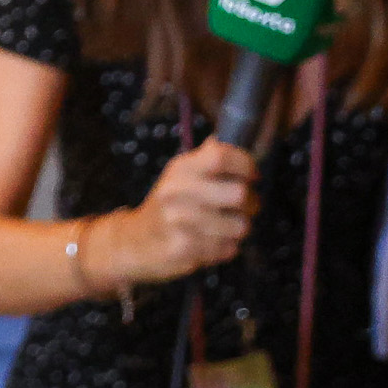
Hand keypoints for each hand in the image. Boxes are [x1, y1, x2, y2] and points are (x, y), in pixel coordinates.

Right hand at [123, 137, 257, 279]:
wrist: (136, 240)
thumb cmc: (168, 206)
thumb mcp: (180, 175)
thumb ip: (206, 158)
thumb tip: (227, 139)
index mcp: (180, 168)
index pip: (220, 156)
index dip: (245, 164)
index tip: (252, 175)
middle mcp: (177, 191)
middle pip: (239, 194)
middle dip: (251, 203)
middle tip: (244, 206)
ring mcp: (179, 221)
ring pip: (240, 226)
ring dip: (238, 229)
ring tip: (224, 226)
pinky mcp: (184, 248)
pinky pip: (229, 248)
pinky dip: (225, 248)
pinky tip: (210, 242)